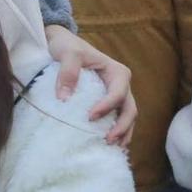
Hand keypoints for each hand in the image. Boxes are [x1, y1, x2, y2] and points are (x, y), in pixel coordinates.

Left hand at [44, 25, 135, 146]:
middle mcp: (120, 85)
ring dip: (123, 133)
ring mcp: (115, 94)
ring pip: (126, 116)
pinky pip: (115, 118)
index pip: (118, 93)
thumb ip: (67, 73)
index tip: (90, 117)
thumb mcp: (67, 53)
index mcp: (117, 72)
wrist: (62, 43)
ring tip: (113, 148)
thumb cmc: (67, 46)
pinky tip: (107, 144)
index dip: (107, 107)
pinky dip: (115, 131)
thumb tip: (64, 99)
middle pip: (129, 109)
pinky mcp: (106, 102)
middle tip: (108, 140)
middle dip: (122, 126)